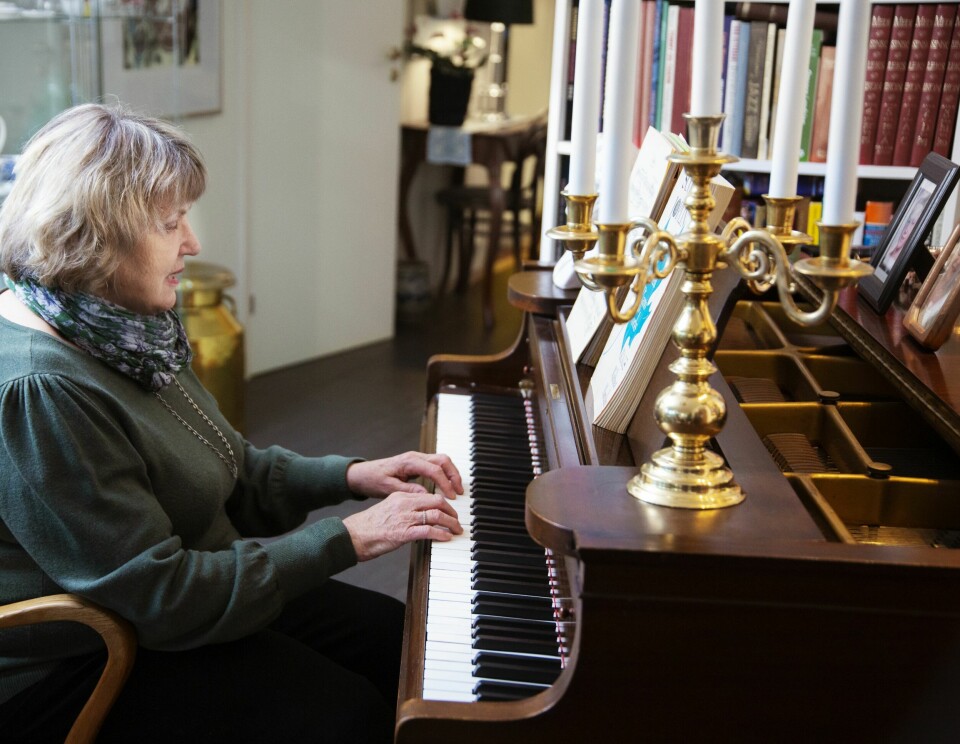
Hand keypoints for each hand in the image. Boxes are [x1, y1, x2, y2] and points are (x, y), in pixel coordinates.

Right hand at [342, 491, 462, 561]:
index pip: (428, 495)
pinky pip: (429, 530)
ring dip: (450, 523)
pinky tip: (446, 537)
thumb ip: (404, 510)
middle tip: (457, 520)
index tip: (450, 510)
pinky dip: (441, 533)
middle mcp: (404, 504)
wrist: (353, 536)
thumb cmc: (369, 527)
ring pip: (436, 515)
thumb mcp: (388, 510)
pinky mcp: (403, 532)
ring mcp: (404, 517)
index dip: (443, 502)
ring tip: (456, 530)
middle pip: (436, 501)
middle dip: (451, 511)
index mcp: (400, 496)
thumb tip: (420, 517)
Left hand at [346, 451, 462, 500]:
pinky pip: (436, 465)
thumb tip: (427, 495)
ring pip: (442, 461)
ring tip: (456, 490)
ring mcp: (417, 459)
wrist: (363, 474)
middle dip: (454, 475)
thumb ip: (408, 491)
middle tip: (459, 492)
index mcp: (408, 462)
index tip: (450, 497)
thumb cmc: (373, 480)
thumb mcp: (389, 488)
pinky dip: (445, 474)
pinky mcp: (417, 464)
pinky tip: (447, 486)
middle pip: (443, 460)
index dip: (445, 483)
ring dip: (451, 474)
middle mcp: (415, 457)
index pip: (434, 470)